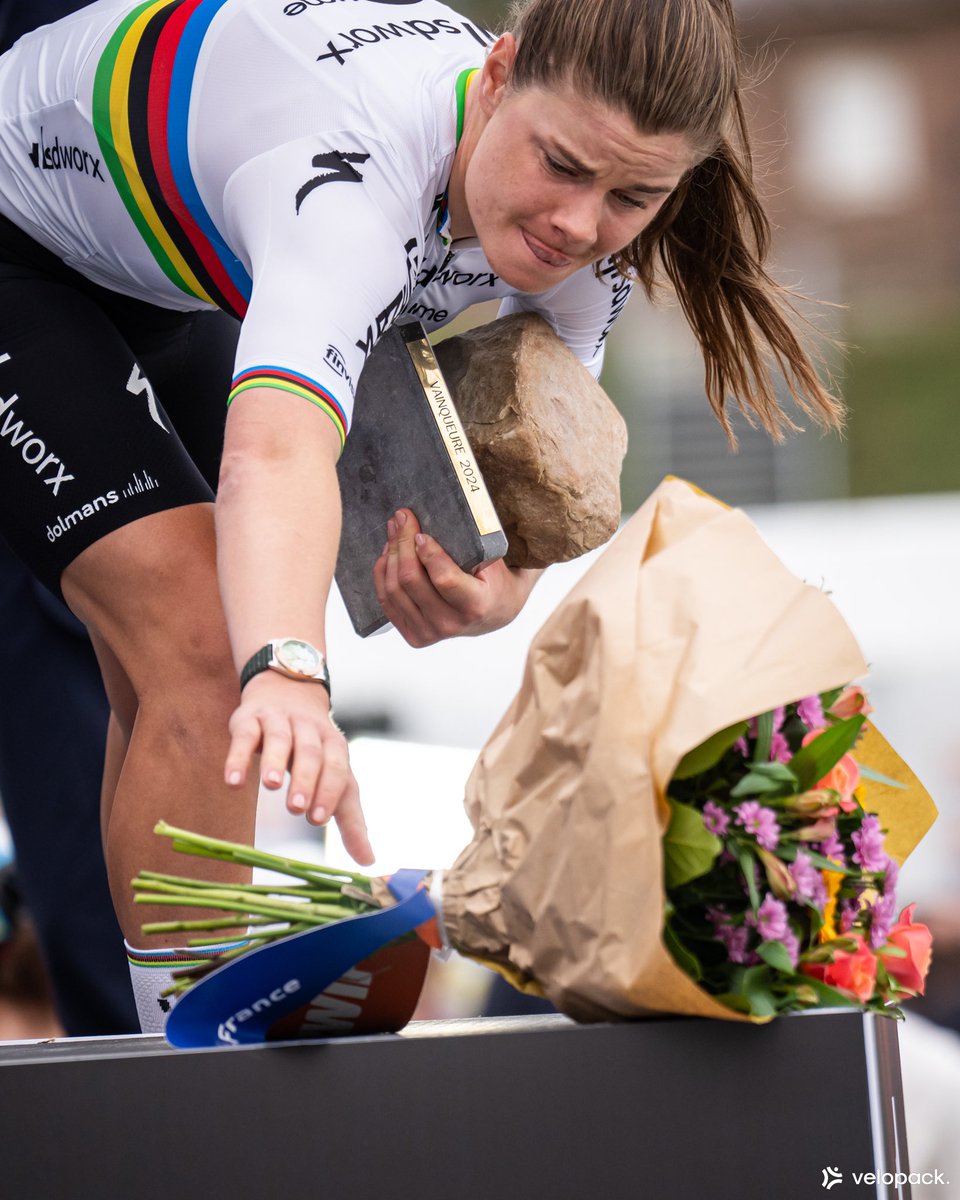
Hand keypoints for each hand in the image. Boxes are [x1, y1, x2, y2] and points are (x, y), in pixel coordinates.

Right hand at [223, 671, 372, 864]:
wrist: (287, 690)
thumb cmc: (314, 748)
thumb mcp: (334, 775)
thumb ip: (349, 817)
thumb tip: (368, 862)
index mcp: (334, 745)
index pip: (338, 767)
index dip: (329, 790)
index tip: (319, 818)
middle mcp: (310, 729)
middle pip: (311, 753)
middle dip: (306, 779)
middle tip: (297, 808)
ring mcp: (279, 721)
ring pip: (280, 739)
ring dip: (275, 762)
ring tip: (270, 786)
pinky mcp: (250, 718)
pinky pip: (245, 735)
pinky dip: (238, 757)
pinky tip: (233, 781)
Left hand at [372, 508, 541, 647]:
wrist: (494, 614)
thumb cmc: (494, 581)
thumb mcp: (493, 561)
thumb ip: (471, 543)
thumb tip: (440, 511)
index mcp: (475, 606)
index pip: (444, 579)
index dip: (428, 553)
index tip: (421, 533)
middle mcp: (451, 624)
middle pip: (412, 580)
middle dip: (403, 543)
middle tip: (402, 518)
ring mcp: (430, 633)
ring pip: (394, 589)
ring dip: (390, 554)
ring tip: (394, 531)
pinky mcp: (414, 636)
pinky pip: (387, 601)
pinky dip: (383, 573)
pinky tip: (388, 553)